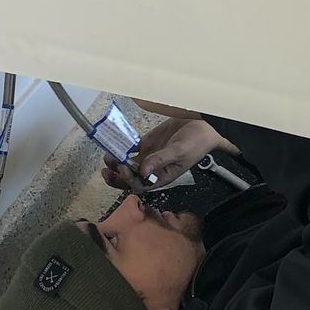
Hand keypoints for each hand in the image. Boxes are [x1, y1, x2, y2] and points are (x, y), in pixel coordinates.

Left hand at [101, 117, 228, 189]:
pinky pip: (131, 149)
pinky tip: (114, 144)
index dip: (129, 179)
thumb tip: (142, 172)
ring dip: (117, 163)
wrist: (203, 126)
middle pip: (130, 178)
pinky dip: (122, 148)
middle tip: (106, 169)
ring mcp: (149, 156)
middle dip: (117, 176)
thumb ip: (160, 160)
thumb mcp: (179, 152)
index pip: (141, 184)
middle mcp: (153, 169)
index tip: (123, 167)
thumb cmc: (196, 142)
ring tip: (107, 156)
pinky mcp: (147, 144)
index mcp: (162, 177)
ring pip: (128, 165)